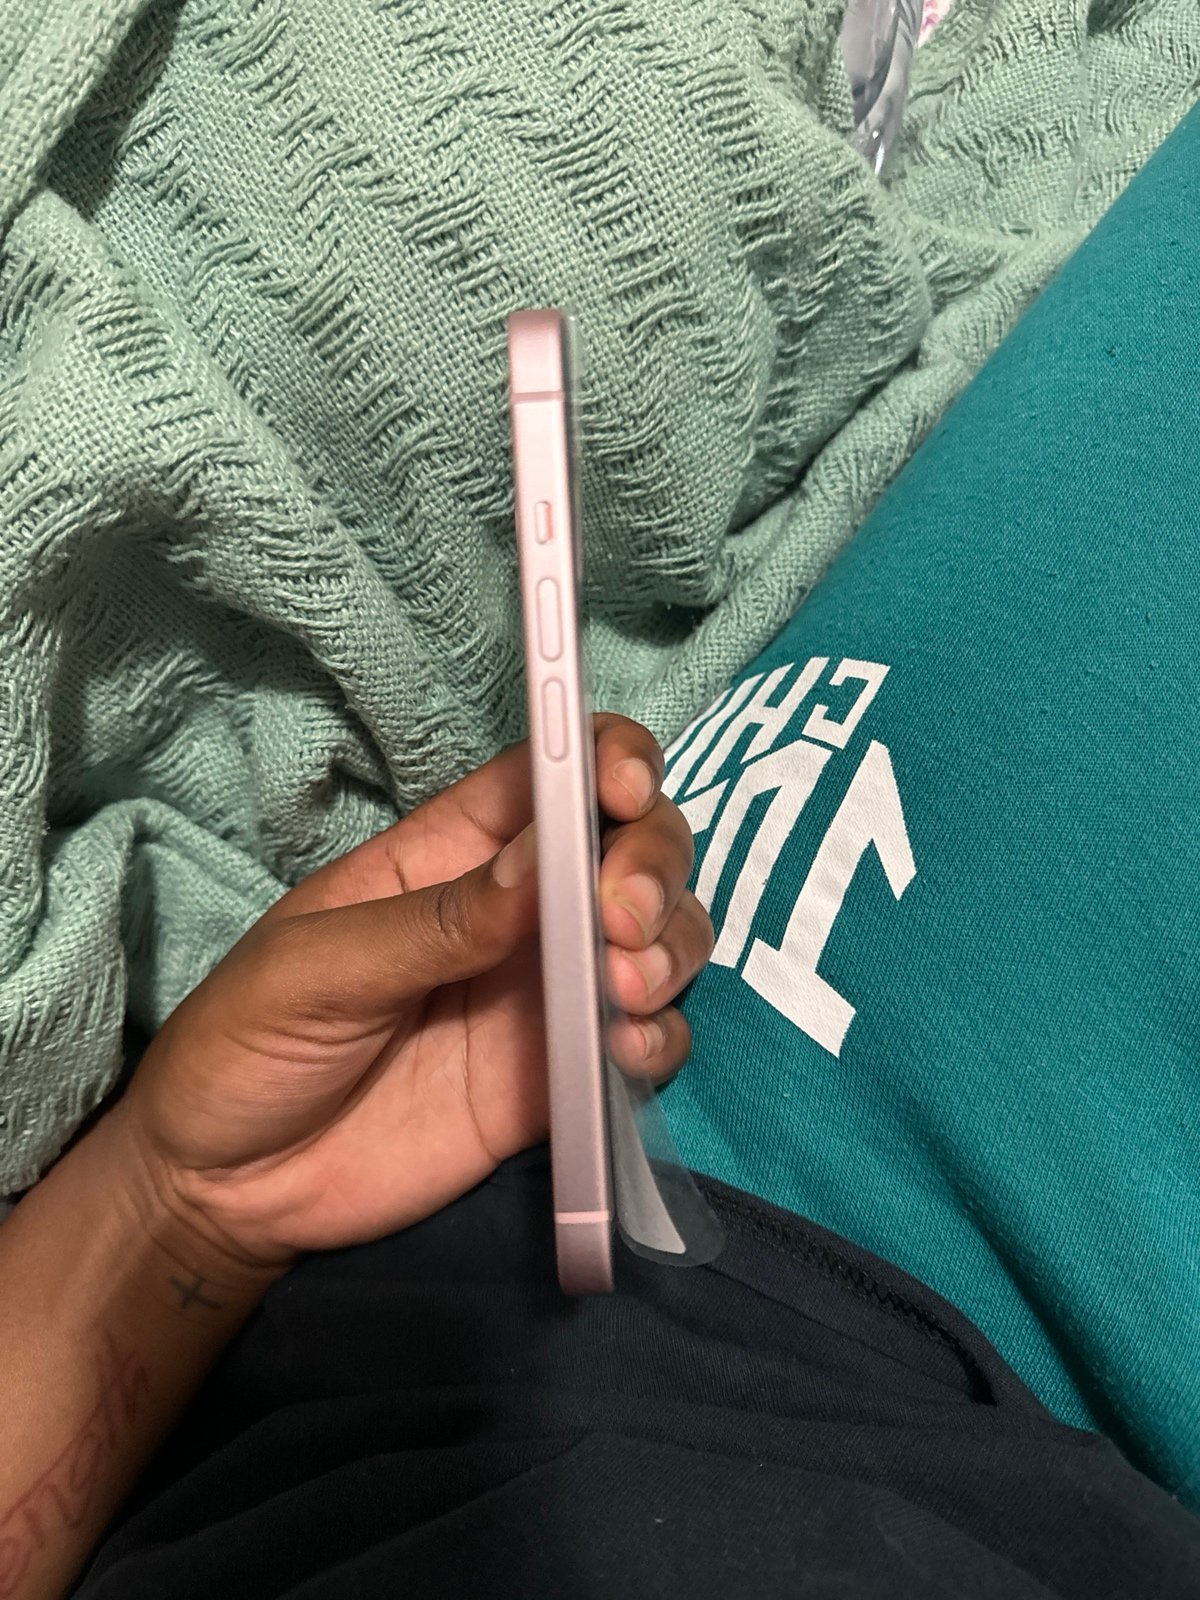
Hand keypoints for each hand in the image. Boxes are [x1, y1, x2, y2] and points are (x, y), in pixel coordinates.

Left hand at [117, 716, 711, 1270]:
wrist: (228, 1191)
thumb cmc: (245, 1045)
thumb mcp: (318, 968)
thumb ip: (436, 921)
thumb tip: (544, 860)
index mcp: (450, 854)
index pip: (552, 774)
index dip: (608, 760)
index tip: (626, 790)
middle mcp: (517, 913)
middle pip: (631, 847)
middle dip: (653, 864)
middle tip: (620, 920)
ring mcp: (546, 996)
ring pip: (660, 937)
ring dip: (670, 948)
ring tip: (624, 991)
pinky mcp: (561, 1081)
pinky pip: (646, 1043)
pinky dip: (660, 1039)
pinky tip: (625, 1055)